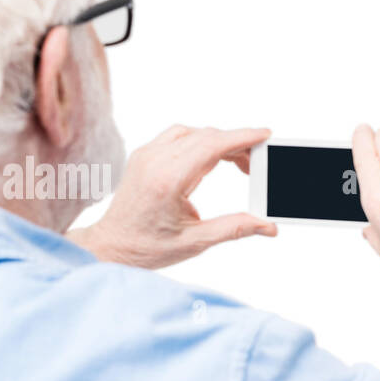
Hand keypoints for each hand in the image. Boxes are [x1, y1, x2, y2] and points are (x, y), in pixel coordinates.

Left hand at [73, 125, 277, 268]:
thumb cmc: (148, 248)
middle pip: (205, 137)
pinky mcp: (144, 156)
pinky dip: (199, 142)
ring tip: (237, 162)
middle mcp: (154, 161)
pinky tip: (210, 160)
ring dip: (218, 142)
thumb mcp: (196, 242)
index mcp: (168, 180)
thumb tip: (267, 226)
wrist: (112, 246)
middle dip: (236, 144)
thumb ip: (234, 229)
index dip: (242, 138)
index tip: (264, 135)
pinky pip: (177, 137)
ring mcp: (146, 155)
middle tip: (256, 165)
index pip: (211, 146)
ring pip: (192, 133)